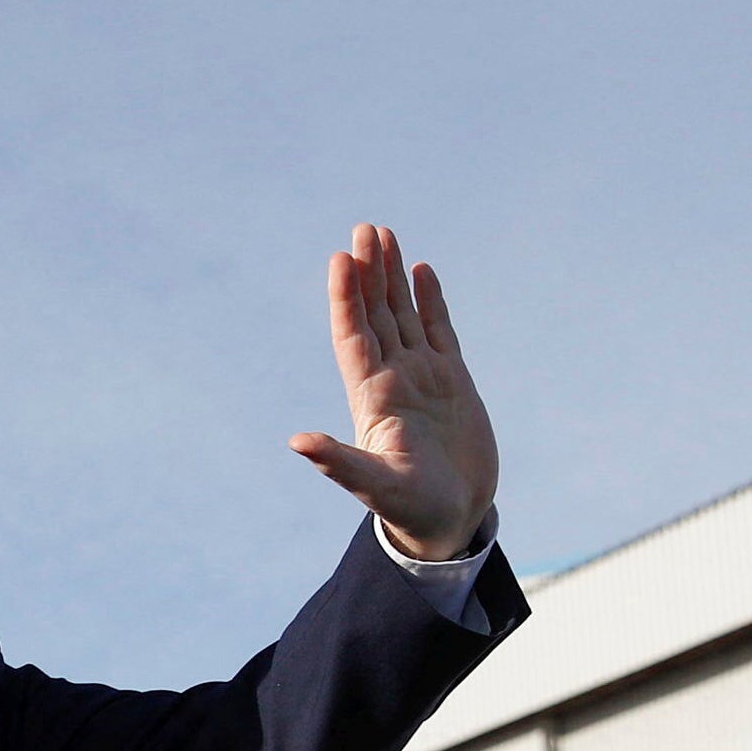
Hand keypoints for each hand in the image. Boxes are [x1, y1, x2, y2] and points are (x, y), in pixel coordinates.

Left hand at [288, 224, 498, 561]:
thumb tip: (297, 442)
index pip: (354, 336)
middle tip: (364, 228)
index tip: (340, 259)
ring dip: (393, 277)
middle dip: (369, 273)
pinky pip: (439, 330)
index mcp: (372, 398)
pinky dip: (430, 301)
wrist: (449, 522)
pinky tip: (422, 271)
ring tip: (384, 235)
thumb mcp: (374, 487)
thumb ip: (339, 463)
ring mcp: (423, 378)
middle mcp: (393, 381)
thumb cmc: (411, 511)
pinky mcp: (453, 382)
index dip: (346, 299)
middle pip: (376, 315)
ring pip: (404, 315)